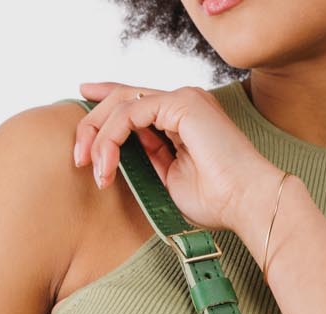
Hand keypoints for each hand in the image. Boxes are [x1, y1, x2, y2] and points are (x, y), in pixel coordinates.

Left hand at [73, 81, 283, 241]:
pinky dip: (112, 137)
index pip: (135, 103)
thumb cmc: (219, 202)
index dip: (104, 106)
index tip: (80, 120)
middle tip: (78, 157)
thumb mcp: (172, 182)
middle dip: (93, 125)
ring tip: (92, 167)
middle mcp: (183, 103)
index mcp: (182, 119)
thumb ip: (150, 162)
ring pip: (123, 102)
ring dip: (99, 135)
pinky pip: (131, 112)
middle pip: (123, 98)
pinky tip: (107, 163)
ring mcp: (183, 99)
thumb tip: (121, 158)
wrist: (248, 203)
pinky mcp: (181, 103)